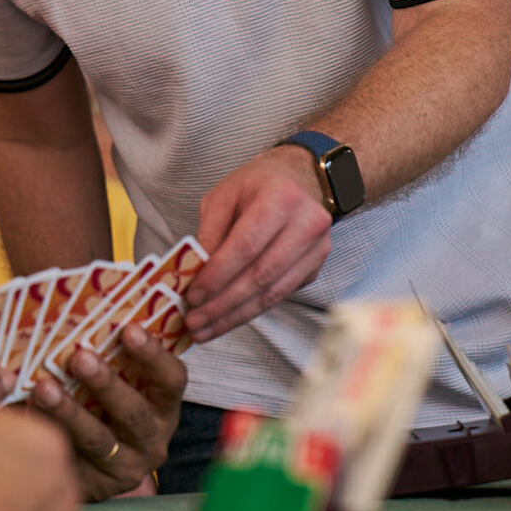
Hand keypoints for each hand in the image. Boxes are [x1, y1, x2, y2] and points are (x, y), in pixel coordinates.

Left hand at [29, 324, 185, 499]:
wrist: (91, 462)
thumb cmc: (102, 402)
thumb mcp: (118, 379)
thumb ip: (110, 352)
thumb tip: (82, 304)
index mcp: (163, 406)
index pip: (171, 380)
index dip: (153, 355)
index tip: (128, 329)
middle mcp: (152, 440)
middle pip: (133, 413)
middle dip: (105, 383)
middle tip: (78, 355)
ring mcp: (125, 468)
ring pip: (98, 440)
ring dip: (69, 412)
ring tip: (42, 388)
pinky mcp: (94, 487)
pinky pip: (69, 461)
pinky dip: (47, 435)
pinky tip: (24, 415)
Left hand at [186, 146, 333, 342]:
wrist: (300, 180)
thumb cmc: (255, 186)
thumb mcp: (223, 196)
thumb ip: (209, 232)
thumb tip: (194, 274)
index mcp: (281, 198)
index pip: (247, 246)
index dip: (218, 275)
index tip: (193, 296)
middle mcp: (307, 224)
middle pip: (261, 275)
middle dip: (223, 304)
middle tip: (194, 322)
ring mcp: (317, 249)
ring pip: (272, 293)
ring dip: (235, 316)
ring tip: (204, 329)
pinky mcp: (315, 267)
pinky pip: (280, 295)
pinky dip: (250, 311)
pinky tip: (225, 320)